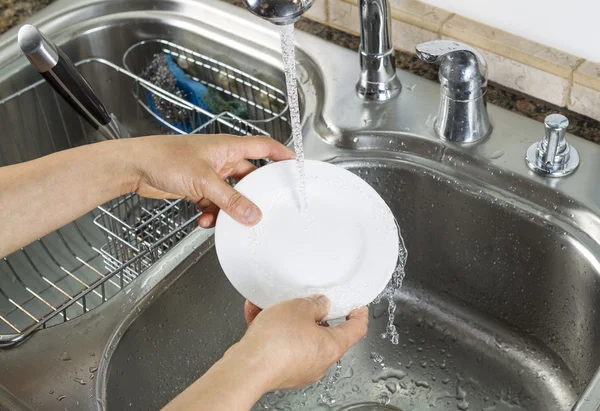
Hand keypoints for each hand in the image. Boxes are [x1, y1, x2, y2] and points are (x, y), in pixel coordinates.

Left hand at [124, 134, 293, 226]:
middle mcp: (221, 158)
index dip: (282, 154)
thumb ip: (230, 200)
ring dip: (229, 209)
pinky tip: (205, 220)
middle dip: (254, 194)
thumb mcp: (204, 181)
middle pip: (249, 176)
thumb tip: (253, 215)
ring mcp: (209, 173)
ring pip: (231, 194)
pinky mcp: (197, 186)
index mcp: (228, 147)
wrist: (136, 167)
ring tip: (227, 220)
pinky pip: (214, 202)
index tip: (296, 166)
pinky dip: (213, 213)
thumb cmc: (165, 158)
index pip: (264, 146)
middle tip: (264, 208)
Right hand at [162, 296, 367, 409]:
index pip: (356, 330)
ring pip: (297, 336)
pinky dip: (270, 329)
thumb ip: (314, 303)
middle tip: (305, 299)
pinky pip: (278, 344)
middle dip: (312, 313)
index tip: (357, 306)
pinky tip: (257, 313)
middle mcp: (318, 362)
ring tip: (272, 304)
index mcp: (332, 347)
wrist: (246, 368)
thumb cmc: (275, 344)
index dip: (359, 314)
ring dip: (286, 318)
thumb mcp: (299, 308)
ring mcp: (298, 368)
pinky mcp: (278, 369)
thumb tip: (320, 303)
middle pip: (324, 333)